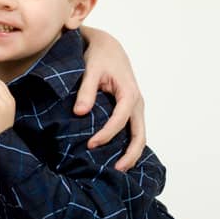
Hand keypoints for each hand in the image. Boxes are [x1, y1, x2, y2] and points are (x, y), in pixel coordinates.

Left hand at [78, 26, 145, 170]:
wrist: (108, 47)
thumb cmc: (99, 56)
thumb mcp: (90, 69)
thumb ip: (86, 90)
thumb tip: (79, 112)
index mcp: (129, 93)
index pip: (120, 120)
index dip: (107, 134)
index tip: (91, 145)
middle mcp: (137, 103)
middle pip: (139, 135)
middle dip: (130, 155)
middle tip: (115, 171)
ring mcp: (136, 108)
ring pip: (139, 136)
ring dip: (131, 154)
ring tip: (117, 170)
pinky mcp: (130, 110)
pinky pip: (133, 131)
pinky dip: (128, 146)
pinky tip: (116, 157)